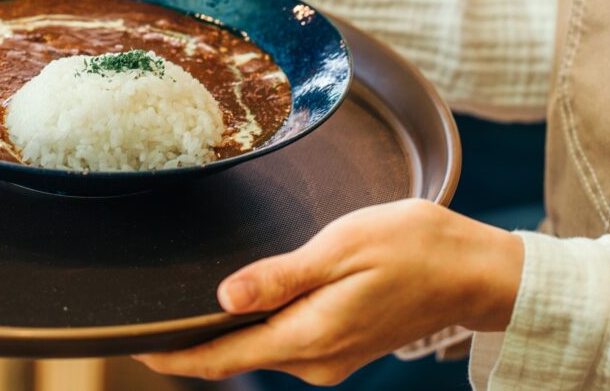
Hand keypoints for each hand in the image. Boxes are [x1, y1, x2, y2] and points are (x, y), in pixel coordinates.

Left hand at [136, 199, 522, 385]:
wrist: (472, 271)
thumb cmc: (411, 247)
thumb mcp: (339, 249)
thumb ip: (279, 278)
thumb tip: (223, 299)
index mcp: (308, 336)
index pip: (223, 358)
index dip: (176, 356)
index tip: (137, 349)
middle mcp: (315, 361)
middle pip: (237, 357)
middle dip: (195, 342)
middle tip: (154, 315)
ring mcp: (331, 359)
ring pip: (260, 349)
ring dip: (227, 332)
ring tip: (193, 303)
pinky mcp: (342, 349)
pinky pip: (285, 343)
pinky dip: (258, 327)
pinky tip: (248, 301)